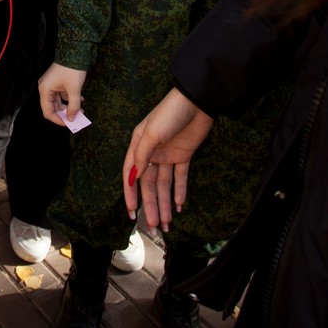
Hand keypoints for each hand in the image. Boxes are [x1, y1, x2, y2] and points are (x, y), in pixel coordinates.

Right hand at [39, 62, 86, 124]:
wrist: (75, 51)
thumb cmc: (71, 70)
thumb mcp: (74, 90)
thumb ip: (73, 106)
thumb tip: (72, 118)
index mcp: (45, 90)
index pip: (48, 112)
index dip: (58, 120)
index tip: (69, 124)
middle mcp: (46, 88)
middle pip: (53, 107)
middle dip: (65, 113)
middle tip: (76, 118)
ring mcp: (51, 84)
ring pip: (59, 101)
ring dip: (69, 107)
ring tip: (81, 110)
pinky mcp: (58, 81)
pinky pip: (62, 94)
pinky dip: (70, 99)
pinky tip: (81, 100)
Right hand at [123, 90, 213, 231]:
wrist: (196, 101)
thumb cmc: (169, 113)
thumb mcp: (151, 133)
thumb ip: (142, 156)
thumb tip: (133, 177)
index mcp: (138, 146)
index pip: (131, 175)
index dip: (131, 194)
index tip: (132, 213)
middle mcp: (151, 153)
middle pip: (149, 184)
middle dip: (151, 205)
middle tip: (154, 226)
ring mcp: (168, 155)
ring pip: (164, 185)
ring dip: (165, 203)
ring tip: (166, 223)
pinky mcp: (184, 155)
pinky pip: (180, 177)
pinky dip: (180, 191)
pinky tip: (180, 206)